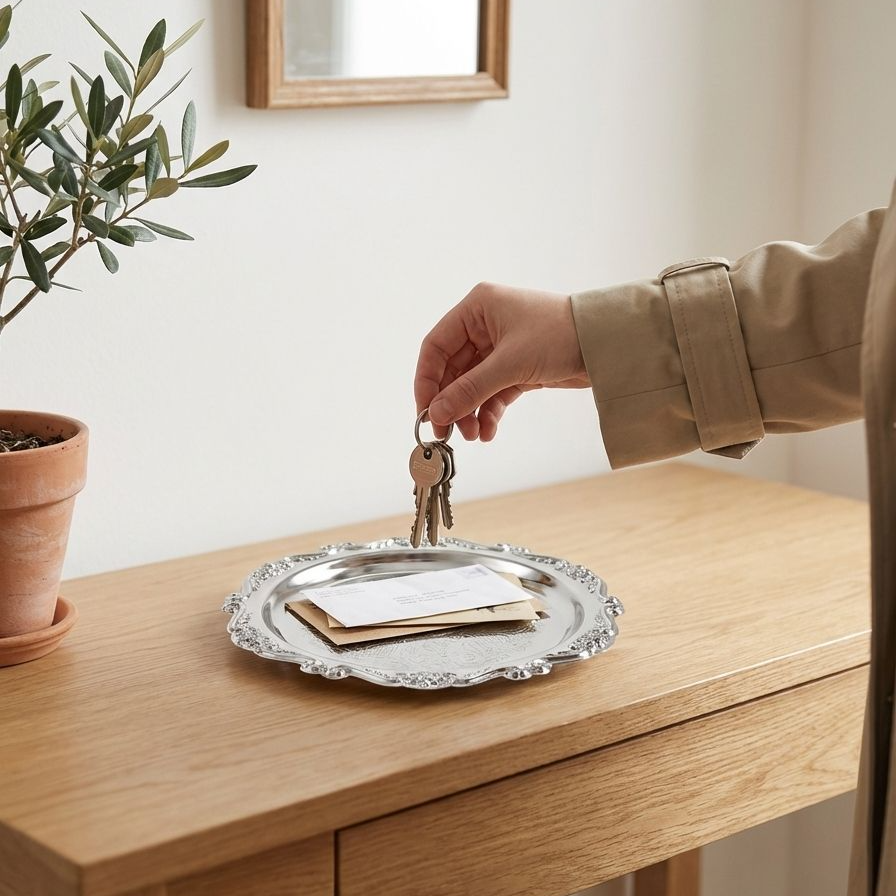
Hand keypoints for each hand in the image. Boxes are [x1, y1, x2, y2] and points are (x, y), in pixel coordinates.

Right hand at [415, 282, 589, 440]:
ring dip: (469, 411)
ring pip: (472, 385)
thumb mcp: (511, 364)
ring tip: (473, 435)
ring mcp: (501, 347)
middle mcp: (485, 325)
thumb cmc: (561, 335)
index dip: (426, 381)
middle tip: (446, 433)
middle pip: (452, 370)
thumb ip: (470, 389)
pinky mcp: (518, 367)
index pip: (435, 346)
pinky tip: (488, 431)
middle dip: (451, 402)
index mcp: (477, 308)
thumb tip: (437, 414)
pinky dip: (488, 412)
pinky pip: (492, 393)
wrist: (608, 344)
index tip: (425, 412)